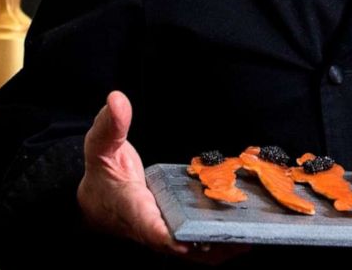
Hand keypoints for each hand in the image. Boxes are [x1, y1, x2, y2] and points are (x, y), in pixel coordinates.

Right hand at [77, 91, 246, 263]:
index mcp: (131, 207)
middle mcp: (150, 228)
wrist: (98, 201)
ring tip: (252, 235)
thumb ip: (110, 125)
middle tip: (243, 233)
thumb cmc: (102, 173)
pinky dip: (220, 244)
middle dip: (209, 241)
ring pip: (194, 250)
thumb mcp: (101, 145)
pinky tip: (245, 236)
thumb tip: (117, 100)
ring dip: (221, 246)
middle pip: (181, 245)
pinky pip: (199, 246)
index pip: (149, 227)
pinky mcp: (175, 235)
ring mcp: (165, 236)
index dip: (169, 236)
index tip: (188, 239)